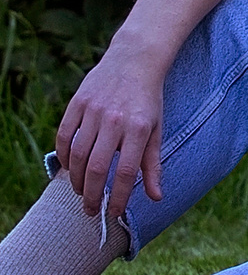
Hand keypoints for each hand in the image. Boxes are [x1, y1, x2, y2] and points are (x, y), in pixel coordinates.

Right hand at [55, 44, 165, 218]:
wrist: (134, 61)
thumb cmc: (148, 101)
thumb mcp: (156, 131)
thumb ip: (153, 165)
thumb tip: (155, 197)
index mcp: (138, 129)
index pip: (124, 172)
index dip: (117, 197)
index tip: (113, 213)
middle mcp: (114, 121)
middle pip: (96, 168)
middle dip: (91, 195)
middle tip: (91, 211)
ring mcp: (93, 111)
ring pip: (76, 155)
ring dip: (75, 180)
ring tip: (80, 193)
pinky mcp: (77, 103)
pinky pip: (63, 136)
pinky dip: (62, 156)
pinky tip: (68, 169)